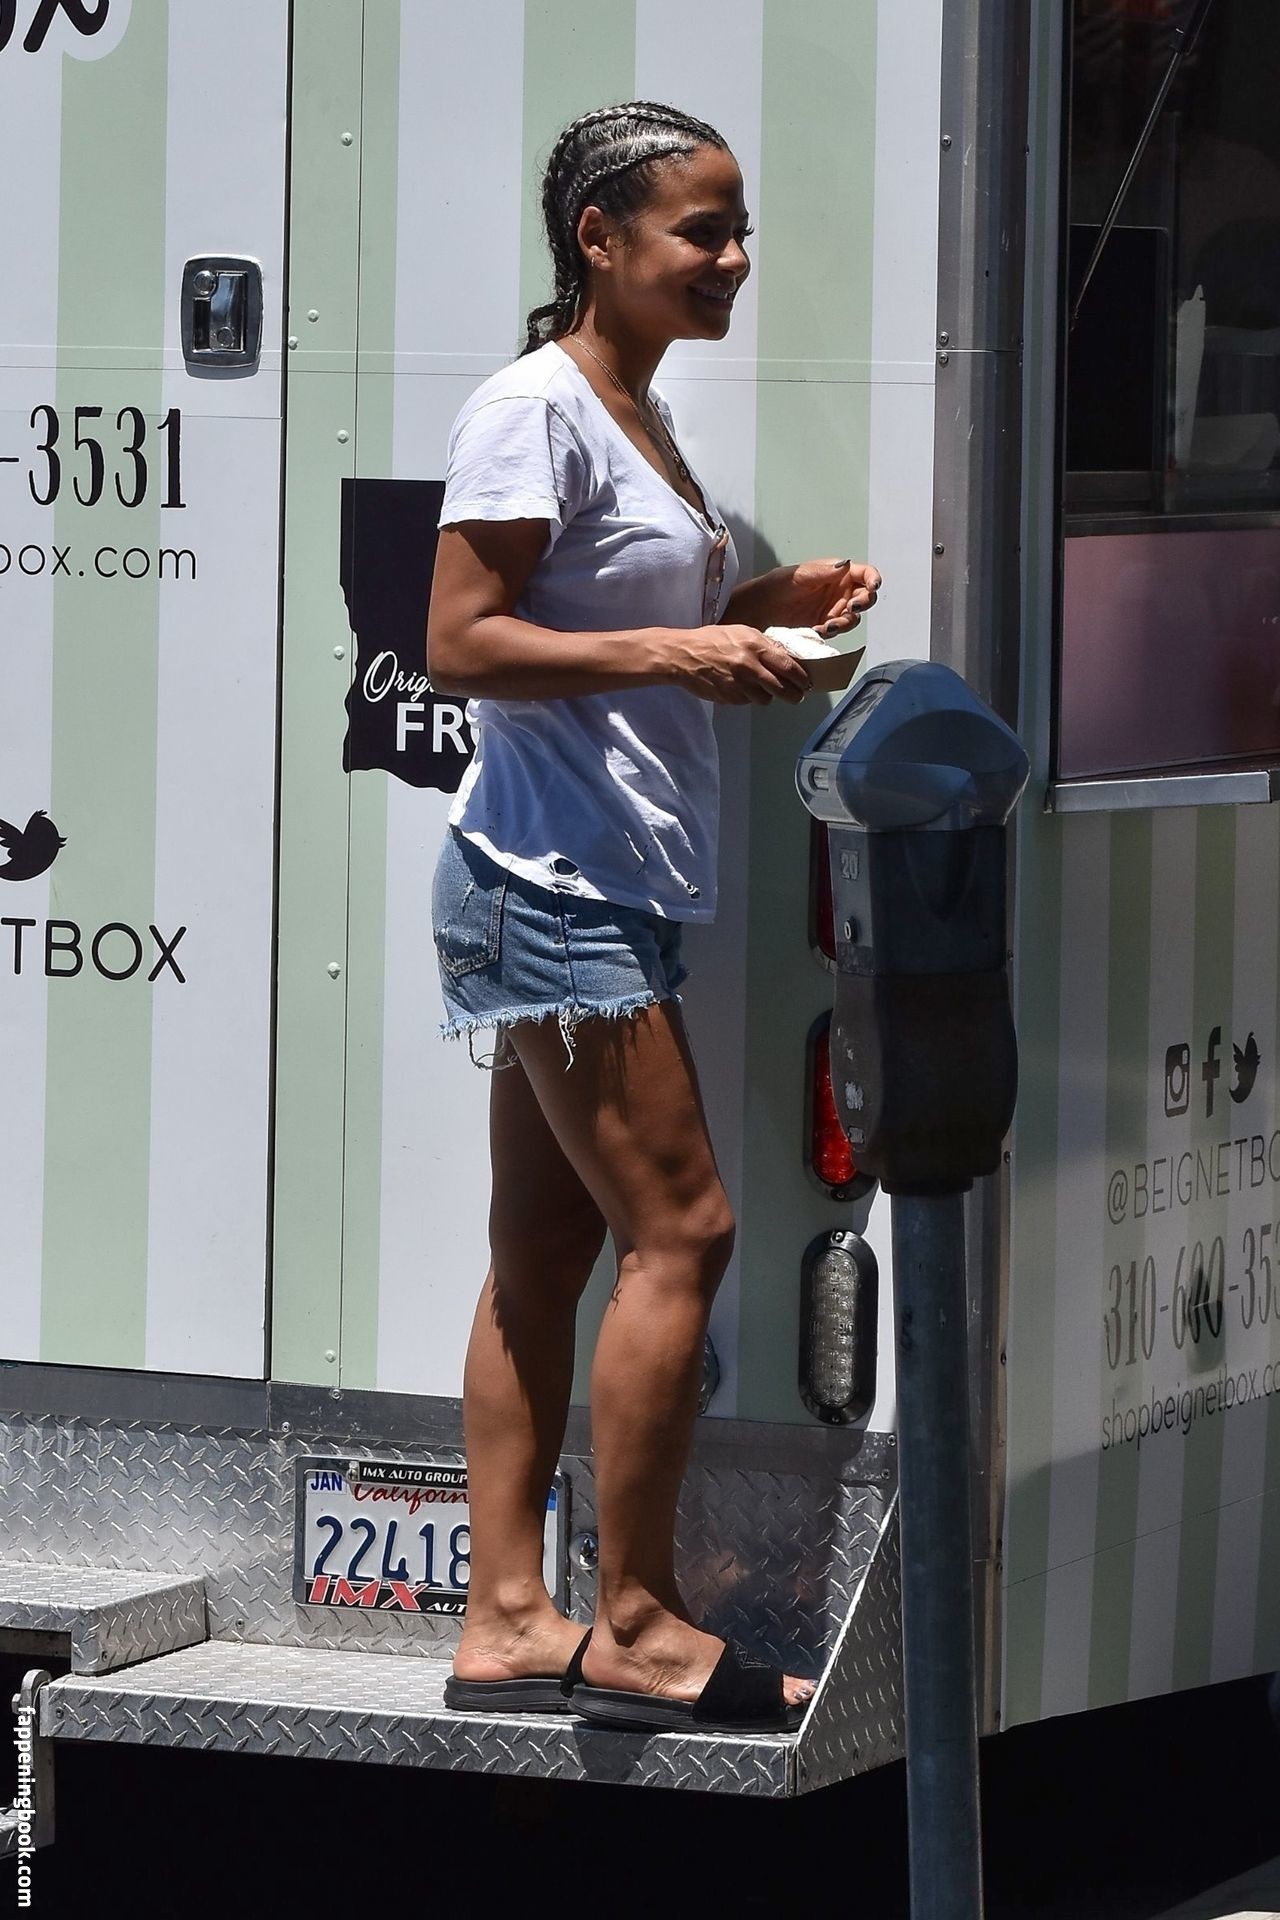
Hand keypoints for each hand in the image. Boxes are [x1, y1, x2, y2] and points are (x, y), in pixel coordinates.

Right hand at [667, 623, 813, 705]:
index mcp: (755, 646)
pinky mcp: (728, 698)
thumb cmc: (711, 641)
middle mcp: (748, 666)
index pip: (788, 667)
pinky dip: (748, 697)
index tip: (807, 682)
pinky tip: (740, 687)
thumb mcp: (741, 632)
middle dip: (794, 695)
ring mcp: (738, 685)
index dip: (801, 678)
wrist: (682, 655)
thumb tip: (787, 657)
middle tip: (797, 695)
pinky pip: (747, 702)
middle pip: (782, 689)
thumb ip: (765, 645)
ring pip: (765, 699)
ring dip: (767, 696)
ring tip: (760, 687)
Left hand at [757, 558, 881, 637]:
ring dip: (846, 622)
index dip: (873, 579)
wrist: (760, 609)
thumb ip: (823, 572)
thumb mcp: (799, 575)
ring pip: (854, 618)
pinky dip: (832, 632)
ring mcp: (833, 611)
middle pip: (865, 598)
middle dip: (864, 603)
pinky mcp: (825, 627)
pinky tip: (818, 630)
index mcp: (837, 574)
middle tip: (851, 607)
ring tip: (829, 625)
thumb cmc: (778, 585)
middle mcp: (839, 592)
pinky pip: (838, 632)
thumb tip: (846, 565)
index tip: (873, 586)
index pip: (864, 574)